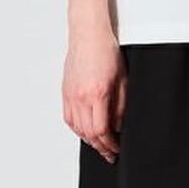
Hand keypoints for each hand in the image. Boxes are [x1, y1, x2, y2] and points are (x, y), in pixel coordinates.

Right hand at [63, 23, 126, 163]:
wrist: (88, 34)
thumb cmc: (106, 52)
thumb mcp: (123, 80)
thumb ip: (121, 106)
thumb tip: (119, 126)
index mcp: (97, 94)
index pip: (102, 130)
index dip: (110, 144)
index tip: (116, 149)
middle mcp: (81, 97)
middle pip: (88, 133)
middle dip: (100, 147)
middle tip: (110, 153)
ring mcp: (70, 94)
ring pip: (77, 128)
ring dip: (88, 140)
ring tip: (99, 145)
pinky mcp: (65, 91)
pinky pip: (68, 118)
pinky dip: (77, 128)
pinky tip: (85, 131)